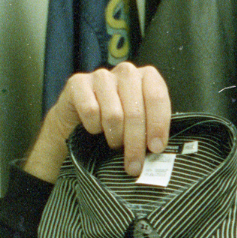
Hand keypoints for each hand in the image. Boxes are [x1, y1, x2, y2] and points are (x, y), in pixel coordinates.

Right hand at [23, 63, 170, 181]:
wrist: (79, 120)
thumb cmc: (119, 123)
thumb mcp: (142, 123)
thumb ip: (153, 129)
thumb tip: (159, 150)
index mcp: (148, 77)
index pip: (157, 98)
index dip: (158, 125)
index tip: (156, 148)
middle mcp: (126, 72)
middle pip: (135, 111)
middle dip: (135, 142)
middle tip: (134, 165)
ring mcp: (101, 75)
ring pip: (113, 114)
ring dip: (115, 137)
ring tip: (115, 145)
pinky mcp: (77, 82)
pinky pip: (90, 111)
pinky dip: (94, 127)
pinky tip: (95, 130)